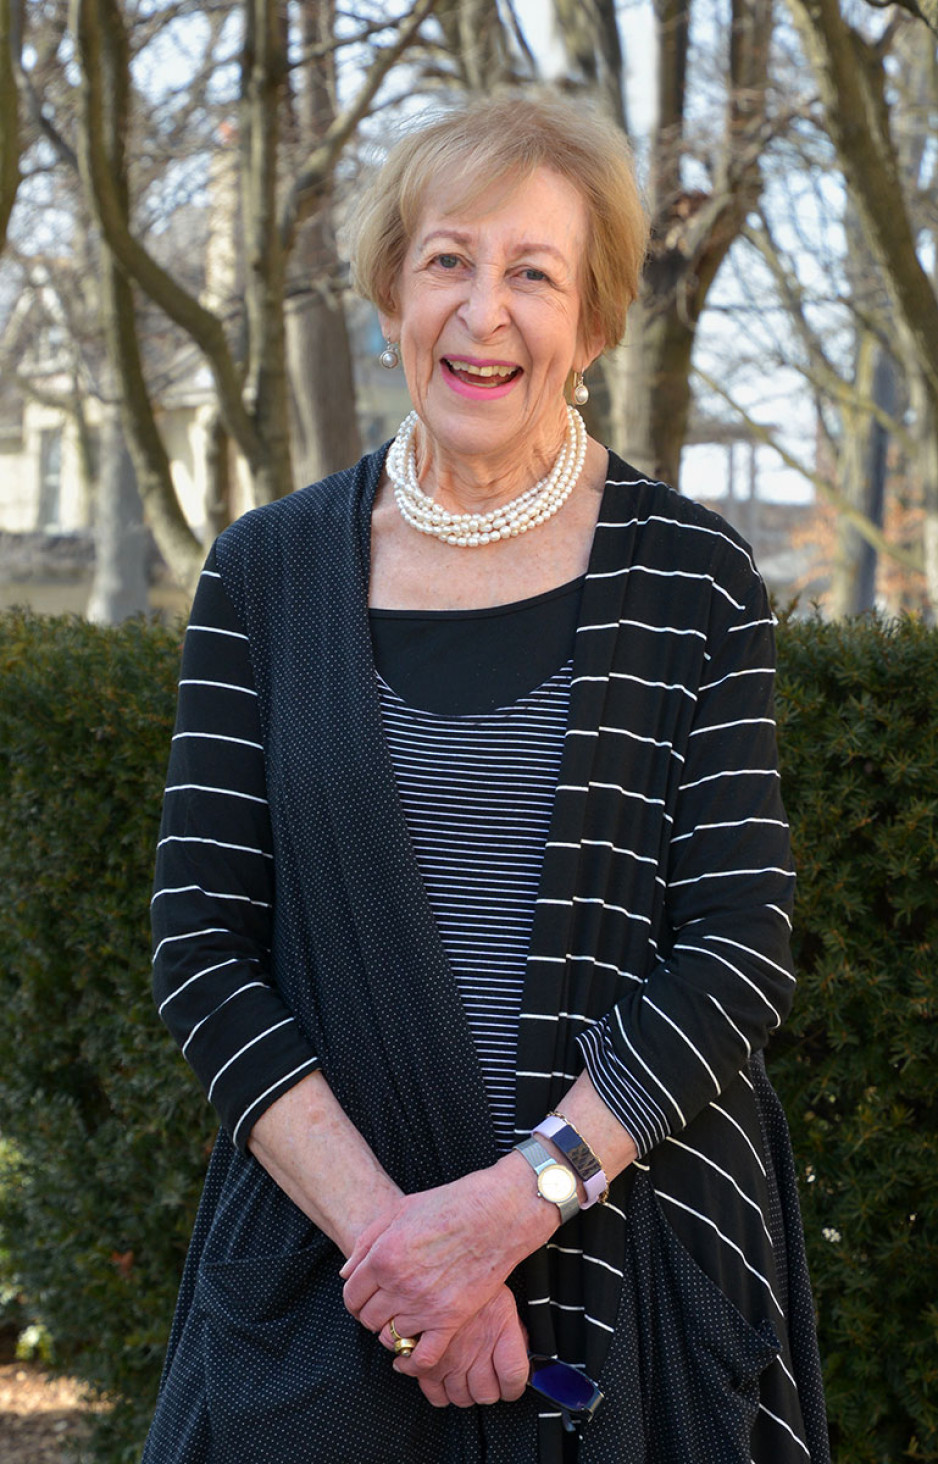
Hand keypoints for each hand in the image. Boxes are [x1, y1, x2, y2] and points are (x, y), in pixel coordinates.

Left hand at [340, 1161, 554, 1369]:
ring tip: (404, 1319)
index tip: (365, 1298)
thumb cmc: (448, 1206)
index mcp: (383, 1257)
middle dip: (372, 1314)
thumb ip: (367, 1242)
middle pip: (368, 1318)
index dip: (355, 1299)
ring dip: (393, 1332)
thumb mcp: (399, 1210)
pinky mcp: (450, 1319)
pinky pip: (423, 1356)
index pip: (352, 1295)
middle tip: (385, 1307)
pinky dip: (413, 1360)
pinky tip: (414, 1349)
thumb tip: (346, 1272)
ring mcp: (424, 1305)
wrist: (494, 1215)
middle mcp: (399, 1284)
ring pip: (390, 1338)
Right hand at [390, 1286, 528, 1408]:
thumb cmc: (468, 1273)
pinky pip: (435, 1395)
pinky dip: (438, 1392)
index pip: (514, 1377)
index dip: (514, 1386)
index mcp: (499, 1331)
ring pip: (460, 1397)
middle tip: (483, 1377)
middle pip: (486, 1394)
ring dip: (463, 1391)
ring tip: (462, 1375)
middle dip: (487, 1390)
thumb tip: (523, 1351)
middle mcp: (476, 1350)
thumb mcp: (502, 1297)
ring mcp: (449, 1358)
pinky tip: (442, 1377)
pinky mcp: (424, 1360)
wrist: (436, 1258)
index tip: (511, 1385)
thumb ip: (512, 1329)